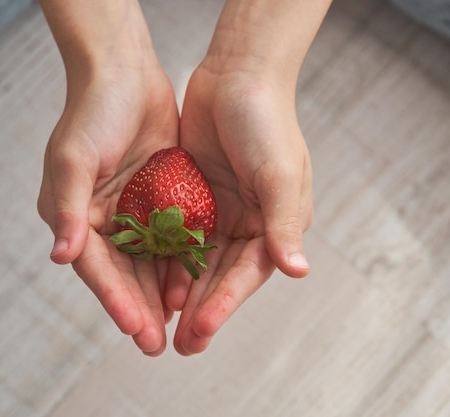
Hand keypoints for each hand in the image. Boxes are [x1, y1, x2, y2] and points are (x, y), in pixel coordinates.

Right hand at [37, 0, 178, 355]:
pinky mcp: (154, 197)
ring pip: (147, 261)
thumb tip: (60, 257)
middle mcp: (99, 219)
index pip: (96, 268)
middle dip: (139, 308)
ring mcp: (129, 210)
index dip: (115, 300)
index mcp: (73, 216)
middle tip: (158, 344)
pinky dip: (177, 261)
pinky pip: (167, 237)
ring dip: (160, 292)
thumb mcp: (74, 159)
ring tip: (179, 325)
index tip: (137, 330)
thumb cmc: (92, 113)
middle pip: (122, 273)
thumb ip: (68, 210)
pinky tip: (192, 283)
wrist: (124, 73)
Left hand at [165, 60, 313, 354]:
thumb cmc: (267, 122)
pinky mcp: (194, 193)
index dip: (225, 304)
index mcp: (277, 223)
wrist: (238, 73)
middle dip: (202, 309)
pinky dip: (167, 257)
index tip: (200, 331)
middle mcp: (250, 221)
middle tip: (180, 346)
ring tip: (162, 324)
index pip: (248, 274)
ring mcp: (220, 209)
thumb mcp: (279, 174)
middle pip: (221, 275)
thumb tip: (299, 271)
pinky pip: (179, 234)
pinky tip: (150, 279)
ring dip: (182, 291)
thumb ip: (284, 223)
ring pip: (198, 260)